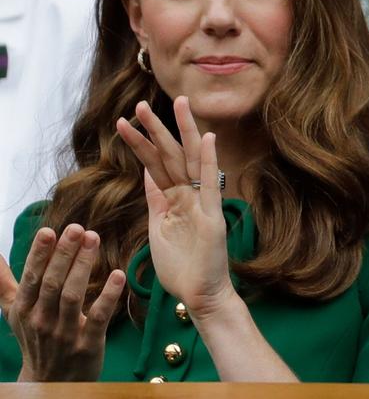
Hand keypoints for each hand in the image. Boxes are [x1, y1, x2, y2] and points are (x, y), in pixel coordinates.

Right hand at [0, 225, 124, 380]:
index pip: (31, 277)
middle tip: (78, 228)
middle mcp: (41, 320)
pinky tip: (118, 275)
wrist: (50, 383)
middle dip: (64, 254)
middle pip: (52, 283)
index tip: (49, 231)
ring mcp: (64, 333)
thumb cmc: (35, 338)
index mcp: (24, 309)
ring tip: (94, 240)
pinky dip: (108, 296)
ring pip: (72, 296)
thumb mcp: (14, 312)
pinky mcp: (87, 344)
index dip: (39, 254)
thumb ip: (4, 283)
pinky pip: (98, 317)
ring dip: (84, 267)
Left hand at [116, 97, 236, 322]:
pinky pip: (209, 186)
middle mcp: (189, 196)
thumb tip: (147, 175)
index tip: (127, 121)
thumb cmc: (181, 267)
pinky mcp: (212, 217)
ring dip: (181, 133)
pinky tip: (208, 139)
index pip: (156, 164)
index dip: (141, 142)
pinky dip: (209, 162)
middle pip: (171, 155)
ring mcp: (202, 204)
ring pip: (189, 162)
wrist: (200, 294)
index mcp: (174, 199)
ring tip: (174, 105)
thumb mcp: (159, 228)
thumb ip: (156, 201)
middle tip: (141, 104)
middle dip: (156, 129)